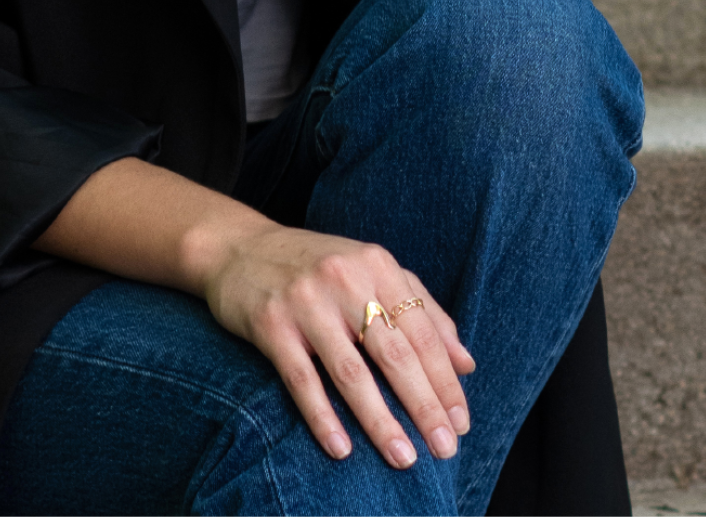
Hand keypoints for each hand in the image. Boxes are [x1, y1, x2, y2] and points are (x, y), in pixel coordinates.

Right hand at [201, 224, 476, 468]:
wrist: (239, 248)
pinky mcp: (271, 325)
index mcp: (378, 266)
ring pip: (351, 373)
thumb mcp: (373, 273)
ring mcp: (306, 302)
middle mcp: (346, 279)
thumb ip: (423, 310)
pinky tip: (341, 448)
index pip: (423, 332)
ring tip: (402, 457)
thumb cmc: (318, 267)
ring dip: (379, 421)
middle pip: (395, 354)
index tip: (461, 422)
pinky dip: (323, 417)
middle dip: (423, 406)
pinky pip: (302, 379)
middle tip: (444, 448)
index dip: (445, 381)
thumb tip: (467, 364)